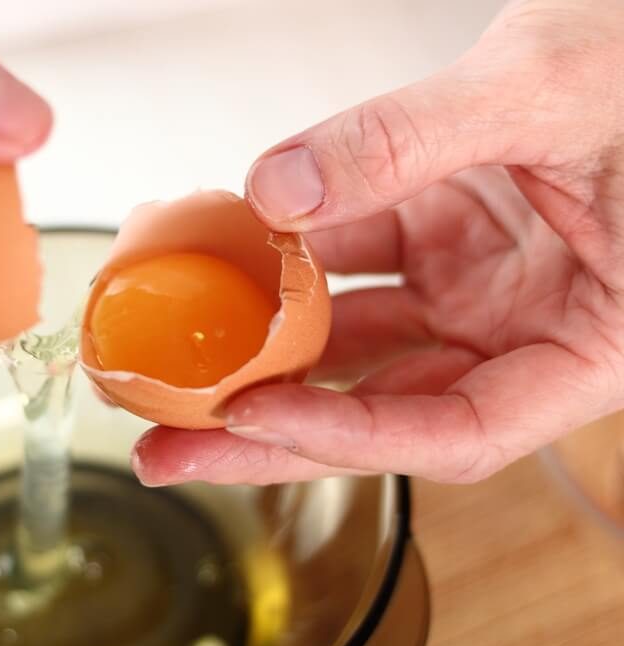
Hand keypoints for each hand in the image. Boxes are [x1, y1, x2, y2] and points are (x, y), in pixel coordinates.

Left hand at [134, 0, 623, 485]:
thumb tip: (278, 191)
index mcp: (596, 345)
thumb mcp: (543, 90)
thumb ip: (406, 140)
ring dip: (266, 351)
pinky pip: (356, 263)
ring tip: (176, 361)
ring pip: (360, 342)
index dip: (348, 435)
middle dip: (271, 431)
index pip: (459, 430)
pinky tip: (231, 260)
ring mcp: (484, 287)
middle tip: (171, 447)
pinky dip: (293, 263)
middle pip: (385, 408)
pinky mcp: (448, 239)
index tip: (252, 414)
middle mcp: (530, 331)